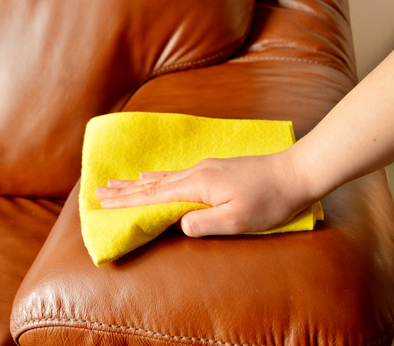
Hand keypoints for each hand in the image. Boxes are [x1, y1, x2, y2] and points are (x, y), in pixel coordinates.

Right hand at [94, 152, 317, 236]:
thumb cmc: (270, 201)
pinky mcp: (213, 169)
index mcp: (197, 185)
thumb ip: (204, 223)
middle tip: (97, 192)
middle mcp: (195, 172)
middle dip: (123, 190)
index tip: (103, 203)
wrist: (295, 173)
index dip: (127, 202)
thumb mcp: (238, 220)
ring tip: (115, 183)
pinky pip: (174, 173)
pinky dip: (155, 177)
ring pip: (160, 177)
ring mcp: (204, 168)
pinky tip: (150, 175)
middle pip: (151, 184)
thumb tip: (178, 224)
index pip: (153, 196)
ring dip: (135, 183)